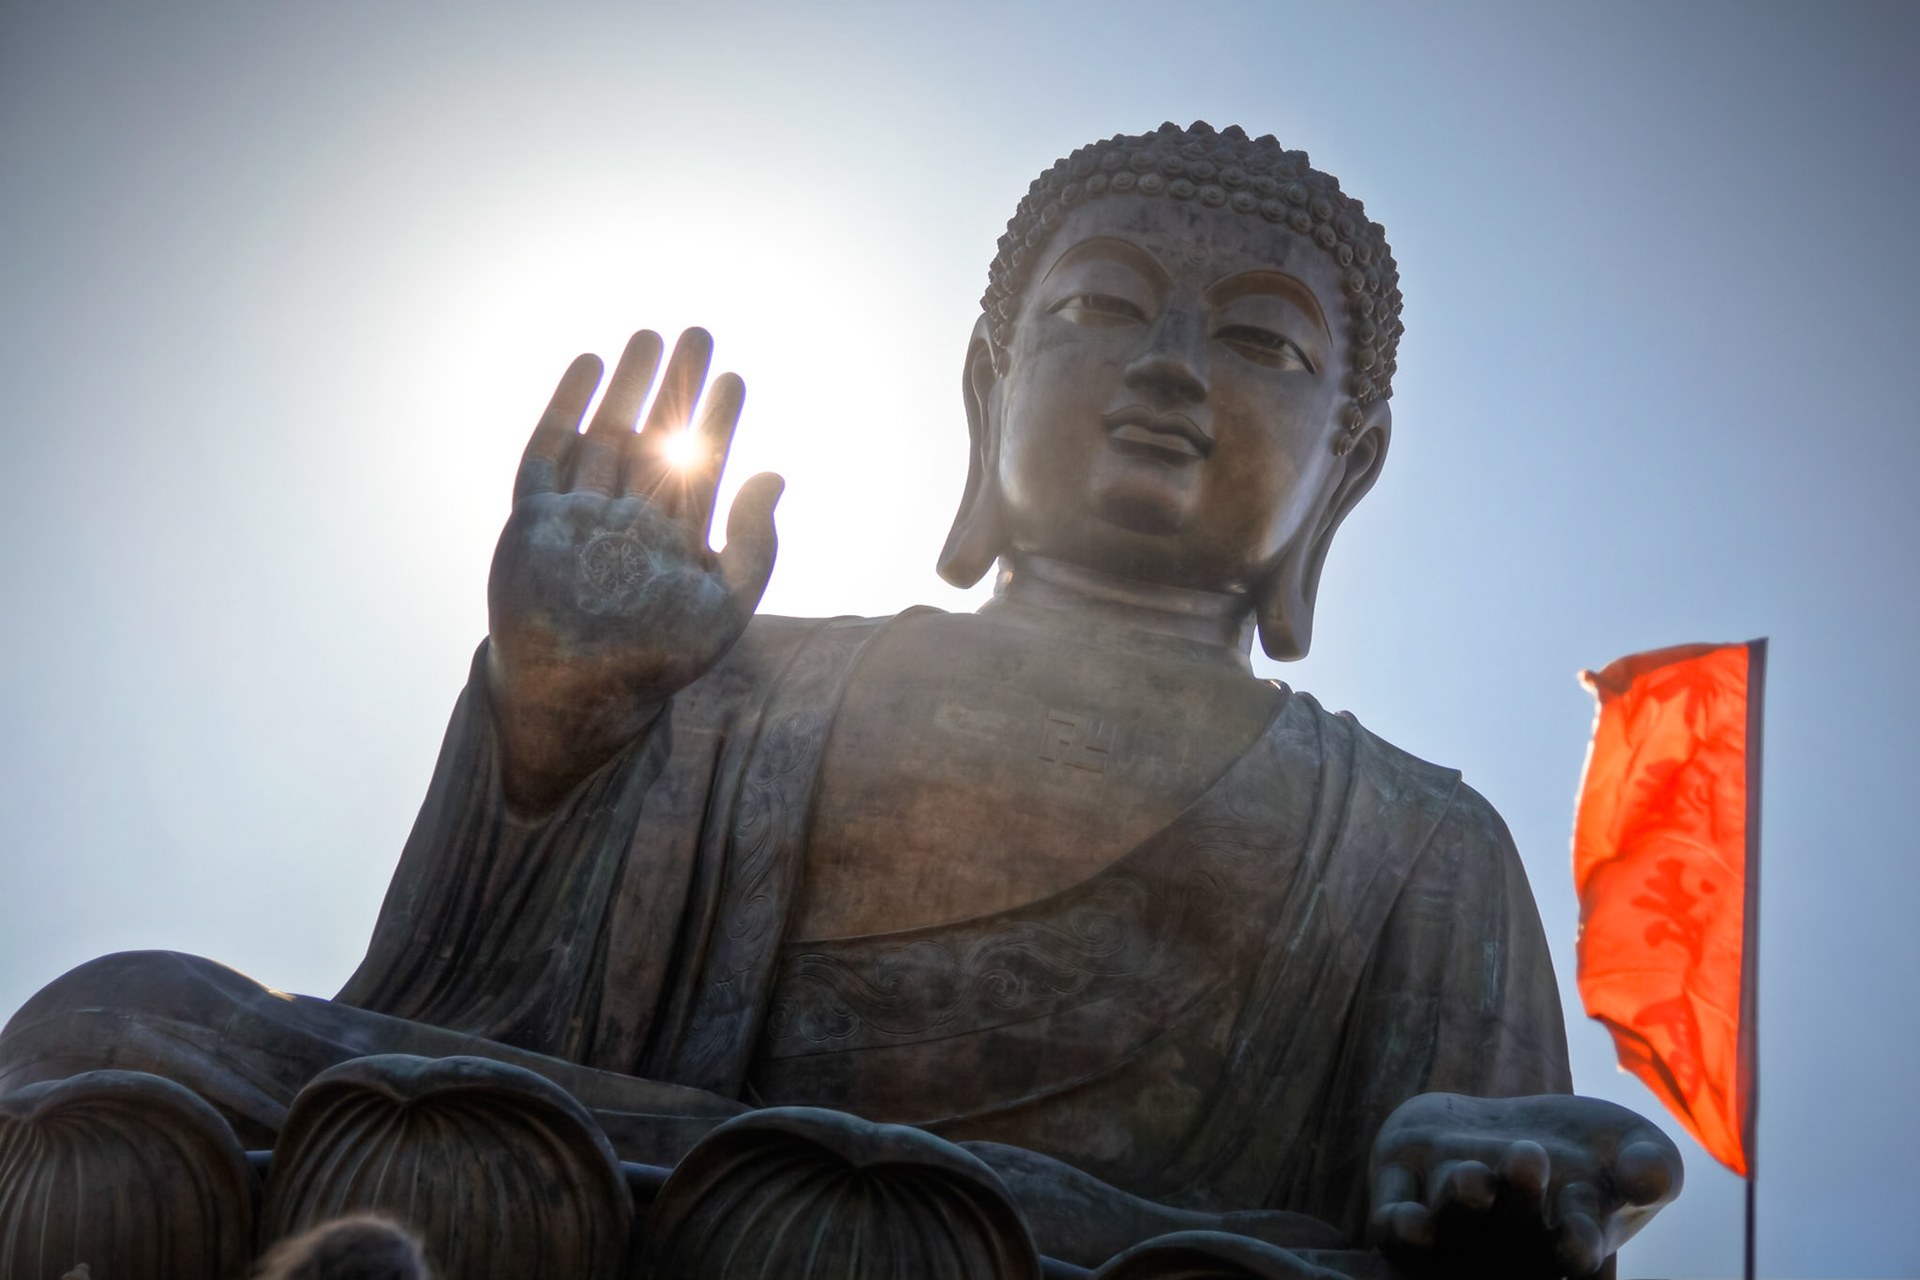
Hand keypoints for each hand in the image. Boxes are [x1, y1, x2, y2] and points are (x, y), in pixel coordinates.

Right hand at [485, 328, 783, 810]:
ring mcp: (579, 517)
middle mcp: (626, 522)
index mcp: (672, 541)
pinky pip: (549, 450)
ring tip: (651, 336)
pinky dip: (566, 406)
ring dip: (628, 386)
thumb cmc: (654, 662)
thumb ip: (754, 544)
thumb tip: (774, 474)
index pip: (699, 466)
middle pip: (656, 439)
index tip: (734, 378)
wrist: (577, 695)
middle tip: (699, 333)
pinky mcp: (535, 518)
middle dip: (678, 388)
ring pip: (606, 435)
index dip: (717, 420)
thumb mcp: (724, 606)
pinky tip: (589, 364)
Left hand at [1368, 1093, 1681, 1277]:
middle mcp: (1507, 1244)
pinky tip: (1407, 1221)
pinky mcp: (1401, 1191)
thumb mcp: (1635, 1148)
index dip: (1577, 1243)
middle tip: (1528, 1157)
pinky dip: (1399, 1226)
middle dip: (1518, 1203)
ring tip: (1475, 1180)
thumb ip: (1652, 1167)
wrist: (1521, 1125)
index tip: (1580, 1236)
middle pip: (1509, 1233)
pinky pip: (1392, 1224)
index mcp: (1569, 1241)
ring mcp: (1451, 1221)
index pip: (1575, 1250)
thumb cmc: (1593, 1149)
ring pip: (1451, 1222)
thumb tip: (1651, 1179)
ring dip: (1460, 1204)